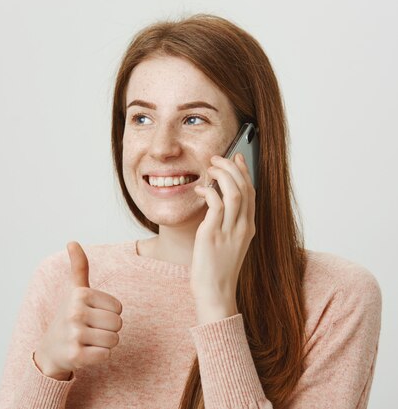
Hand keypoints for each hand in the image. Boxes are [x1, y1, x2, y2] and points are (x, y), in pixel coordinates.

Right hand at [34, 241, 123, 379]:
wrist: (51, 350)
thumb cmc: (68, 317)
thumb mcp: (74, 290)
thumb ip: (79, 267)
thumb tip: (72, 241)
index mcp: (80, 294)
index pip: (118, 308)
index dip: (109, 314)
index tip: (92, 315)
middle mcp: (75, 312)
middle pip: (118, 324)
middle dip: (108, 330)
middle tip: (90, 330)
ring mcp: (74, 334)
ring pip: (114, 340)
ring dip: (104, 344)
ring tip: (88, 341)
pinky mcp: (75, 356)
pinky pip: (106, 355)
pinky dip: (99, 357)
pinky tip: (85, 352)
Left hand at [191, 153, 255, 324]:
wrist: (215, 293)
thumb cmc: (217, 270)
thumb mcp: (228, 243)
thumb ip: (226, 223)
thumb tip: (216, 201)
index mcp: (248, 228)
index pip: (251, 192)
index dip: (244, 172)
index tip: (235, 158)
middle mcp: (243, 227)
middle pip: (245, 188)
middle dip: (232, 168)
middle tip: (217, 158)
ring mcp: (230, 231)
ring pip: (235, 193)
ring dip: (223, 175)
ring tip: (210, 168)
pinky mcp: (212, 235)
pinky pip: (216, 205)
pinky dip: (209, 192)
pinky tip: (200, 190)